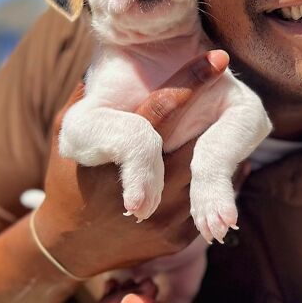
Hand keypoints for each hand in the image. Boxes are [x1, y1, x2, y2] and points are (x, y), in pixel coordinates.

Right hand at [34, 50, 228, 277]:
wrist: (69, 246)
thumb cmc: (67, 178)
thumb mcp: (66, 133)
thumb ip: (87, 97)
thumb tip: (107, 56)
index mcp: (115, 154)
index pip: (162, 109)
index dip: (192, 81)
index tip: (217, 58)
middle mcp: (144, 187)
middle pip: (195, 142)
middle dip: (215, 116)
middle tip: (235, 89)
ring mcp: (163, 216)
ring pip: (207, 173)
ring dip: (220, 148)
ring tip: (231, 122)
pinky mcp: (176, 238)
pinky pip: (208, 201)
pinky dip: (221, 181)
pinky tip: (227, 163)